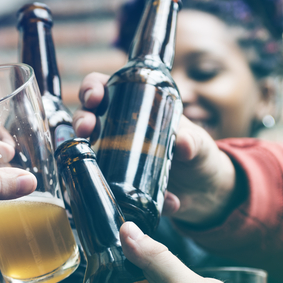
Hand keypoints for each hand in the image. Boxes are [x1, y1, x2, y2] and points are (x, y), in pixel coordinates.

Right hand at [74, 73, 239, 224]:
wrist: (202, 190)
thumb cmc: (197, 153)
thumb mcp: (198, 145)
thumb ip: (194, 142)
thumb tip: (183, 143)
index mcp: (136, 107)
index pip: (105, 88)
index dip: (93, 88)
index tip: (95, 96)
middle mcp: (118, 129)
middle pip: (87, 115)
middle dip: (81, 117)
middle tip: (86, 127)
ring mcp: (113, 157)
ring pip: (84, 147)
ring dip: (79, 148)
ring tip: (90, 152)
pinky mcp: (115, 183)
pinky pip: (103, 184)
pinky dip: (110, 190)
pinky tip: (124, 194)